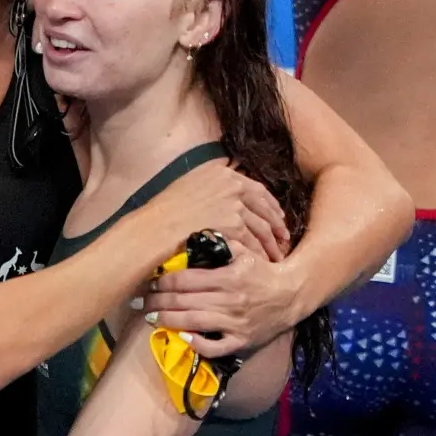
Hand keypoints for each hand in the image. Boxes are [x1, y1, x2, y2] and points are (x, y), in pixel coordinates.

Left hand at [144, 248, 299, 356]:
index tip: (148, 282)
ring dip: (168, 321)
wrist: (293, 294)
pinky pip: (215, 347)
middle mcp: (229, 301)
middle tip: (140, 302)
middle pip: (183, 302)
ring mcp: (235, 323)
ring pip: (193, 323)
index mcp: (227, 277)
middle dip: (157, 302)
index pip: (186, 280)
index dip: (163, 282)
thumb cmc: (264, 272)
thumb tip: (197, 233)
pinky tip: (182, 337)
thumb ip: (223, 243)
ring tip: (150, 318)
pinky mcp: (242, 340)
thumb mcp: (246, 253)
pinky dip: (197, 344)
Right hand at [145, 163, 289, 263]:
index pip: (255, 188)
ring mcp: (233, 203)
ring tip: (275, 255)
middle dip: (276, 224)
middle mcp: (231, 183)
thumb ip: (210, 189)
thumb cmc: (162, 214)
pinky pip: (253, 241)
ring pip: (261, 226)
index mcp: (221, 173)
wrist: (152, 229)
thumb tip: (224, 198)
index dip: (269, 205)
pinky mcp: (233, 223)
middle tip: (283, 238)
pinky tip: (261, 262)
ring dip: (270, 242)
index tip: (277, 217)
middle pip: (264, 206)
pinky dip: (259, 253)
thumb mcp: (187, 189)